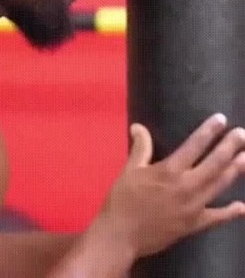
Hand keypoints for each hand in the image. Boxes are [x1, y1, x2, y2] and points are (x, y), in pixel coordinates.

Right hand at [96, 113, 244, 258]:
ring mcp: (193, 207)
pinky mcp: (194, 225)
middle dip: (229, 147)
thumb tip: (138, 127)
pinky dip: (230, 213)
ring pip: (219, 185)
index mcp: (169, 170)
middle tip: (243, 134)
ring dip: (235, 171)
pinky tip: (242, 207)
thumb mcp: (129, 169)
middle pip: (214, 164)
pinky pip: (216, 217)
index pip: (194, 146)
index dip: (208, 131)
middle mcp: (186, 186)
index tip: (221, 119)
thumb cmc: (123, 199)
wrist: (121, 235)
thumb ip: (140, 147)